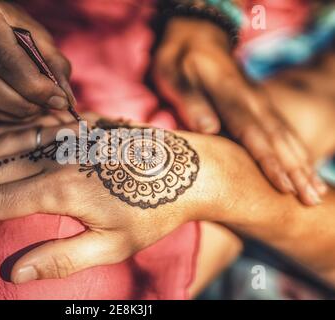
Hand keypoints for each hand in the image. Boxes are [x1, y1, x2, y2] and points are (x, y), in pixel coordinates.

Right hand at [0, 0, 73, 121]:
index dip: (33, 84)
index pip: (3, 57)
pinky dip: (2, 115)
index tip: (58, 99)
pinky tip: (17, 108)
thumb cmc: (0, 21)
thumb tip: (66, 97)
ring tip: (36, 107)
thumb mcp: (29, 29)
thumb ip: (51, 60)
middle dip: (25, 103)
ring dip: (15, 112)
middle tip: (48, 106)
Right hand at [0, 116, 221, 282]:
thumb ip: (63, 257)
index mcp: (63, 189)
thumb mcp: (113, 245)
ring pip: (11, 143)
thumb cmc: (153, 210)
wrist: (188, 169)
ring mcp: (72, 136)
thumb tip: (15, 273)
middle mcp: (61, 157)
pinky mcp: (83, 124)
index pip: (1, 201)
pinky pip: (37, 123)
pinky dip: (9, 130)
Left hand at [152, 18, 326, 204]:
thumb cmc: (179, 61)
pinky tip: (304, 168)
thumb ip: (191, 102)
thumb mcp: (174, 76)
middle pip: (278, 138)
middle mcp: (252, 100)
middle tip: (312, 199)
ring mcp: (258, 101)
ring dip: (302, 163)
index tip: (286, 187)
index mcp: (231, 96)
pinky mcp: (258, 103)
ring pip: (285, 135)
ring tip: (316, 191)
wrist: (196, 35)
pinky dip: (296, 151)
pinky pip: (282, 130)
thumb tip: (209, 129)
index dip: (269, 162)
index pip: (254, 134)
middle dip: (297, 170)